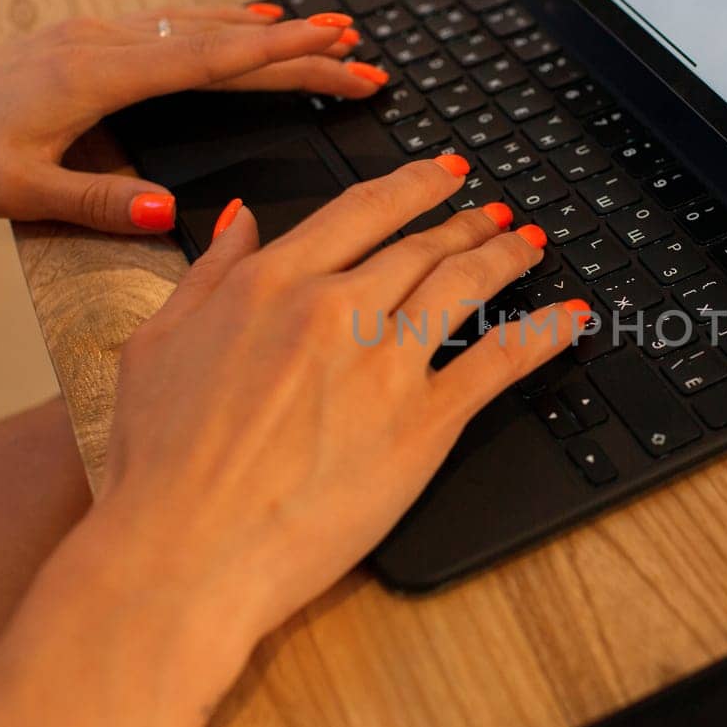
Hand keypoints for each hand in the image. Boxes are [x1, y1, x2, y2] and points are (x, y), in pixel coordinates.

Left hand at [0, 5, 389, 232]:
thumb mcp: (20, 194)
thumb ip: (102, 203)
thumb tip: (177, 213)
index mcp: (98, 76)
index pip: (211, 62)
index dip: (283, 59)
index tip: (340, 52)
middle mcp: (103, 44)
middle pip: (220, 40)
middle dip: (296, 47)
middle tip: (362, 52)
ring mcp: (92, 36)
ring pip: (196, 23)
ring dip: (263, 29)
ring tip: (323, 30)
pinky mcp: (81, 41)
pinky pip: (167, 23)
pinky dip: (215, 23)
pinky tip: (236, 24)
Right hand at [93, 156, 591, 640]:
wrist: (180, 552)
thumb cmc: (159, 466)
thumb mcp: (157, 344)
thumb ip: (207, 272)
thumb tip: (239, 220)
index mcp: (272, 284)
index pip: (361, 212)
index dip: (413, 186)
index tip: (442, 174)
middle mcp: (334, 309)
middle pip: (421, 247)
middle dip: (466, 223)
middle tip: (495, 213)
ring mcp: (384, 363)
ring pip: (464, 286)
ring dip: (506, 258)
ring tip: (529, 247)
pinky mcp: (423, 422)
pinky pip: (499, 362)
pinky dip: (543, 333)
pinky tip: (569, 317)